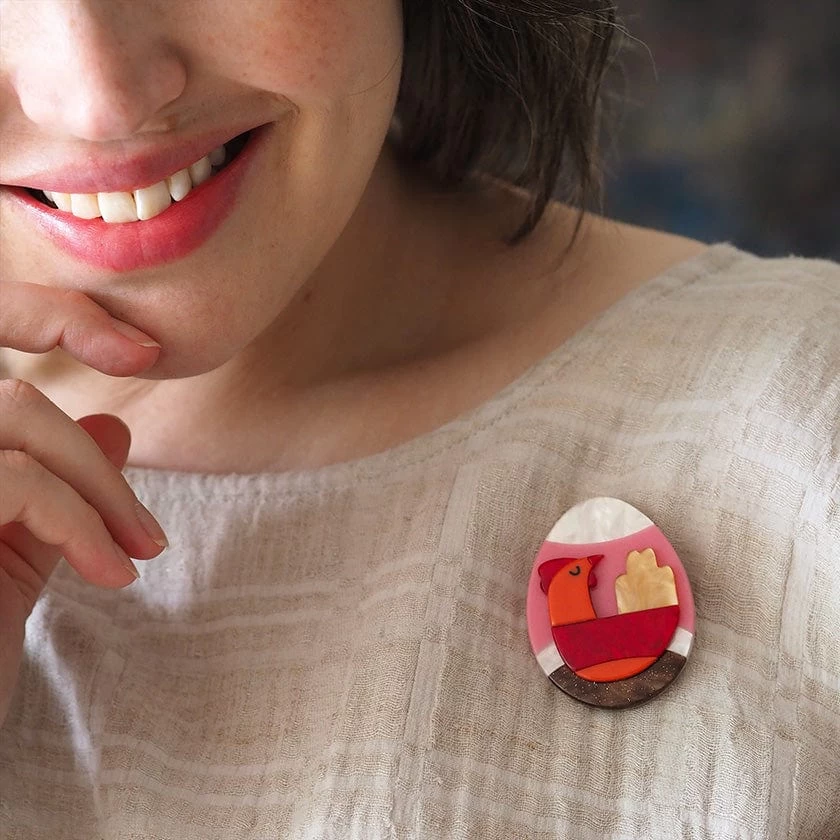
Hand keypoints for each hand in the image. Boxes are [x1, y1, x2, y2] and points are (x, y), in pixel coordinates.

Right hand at [0, 280, 168, 725]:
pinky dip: (83, 521)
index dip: (47, 316)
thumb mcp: (16, 562)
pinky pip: (18, 479)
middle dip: (94, 462)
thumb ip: (55, 492)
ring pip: (21, 418)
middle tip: (150, 535)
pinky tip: (111, 573)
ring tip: (137, 554)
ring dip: (102, 492)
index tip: (134, 351)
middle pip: (15, 397)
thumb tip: (112, 425)